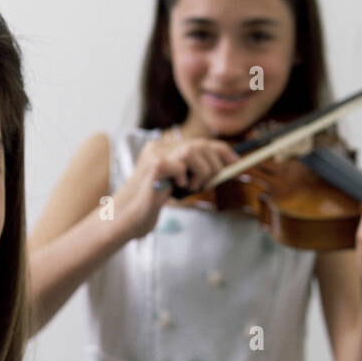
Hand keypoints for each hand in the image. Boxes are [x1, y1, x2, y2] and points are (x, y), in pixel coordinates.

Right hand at [112, 134, 238, 240]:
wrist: (125, 219)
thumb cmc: (149, 205)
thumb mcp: (175, 185)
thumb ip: (191, 173)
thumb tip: (220, 168)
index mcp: (164, 150)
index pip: (199, 142)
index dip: (220, 150)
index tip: (235, 161)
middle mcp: (159, 148)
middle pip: (199, 145)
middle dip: (214, 163)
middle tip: (212, 181)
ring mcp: (155, 155)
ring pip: (192, 151)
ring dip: (202, 171)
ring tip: (193, 187)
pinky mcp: (154, 167)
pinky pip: (180, 165)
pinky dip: (184, 177)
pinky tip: (177, 188)